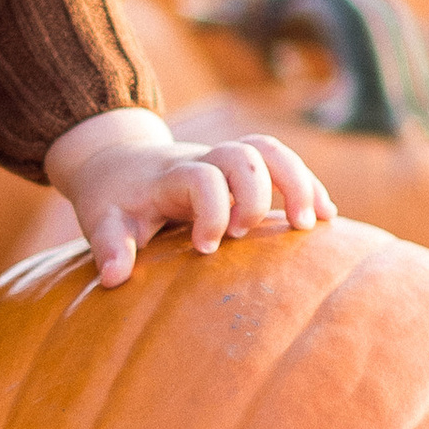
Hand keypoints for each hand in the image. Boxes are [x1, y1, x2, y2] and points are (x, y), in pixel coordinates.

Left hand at [42, 105, 335, 289]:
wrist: (117, 161)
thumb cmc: (113, 198)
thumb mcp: (101, 219)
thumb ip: (109, 246)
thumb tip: (113, 279)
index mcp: (171, 175)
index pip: (202, 178)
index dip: (211, 211)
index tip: (205, 249)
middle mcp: (203, 159)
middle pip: (244, 154)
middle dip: (257, 195)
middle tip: (249, 234)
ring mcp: (225, 161)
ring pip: (271, 150)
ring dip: (298, 182)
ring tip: (311, 224)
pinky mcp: (241, 169)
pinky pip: (282, 163)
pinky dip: (308, 185)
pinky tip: (327, 217)